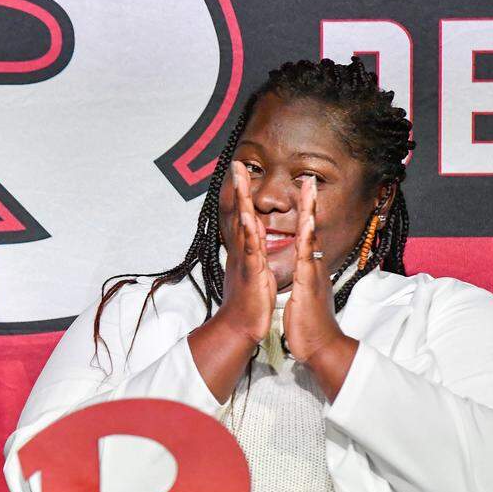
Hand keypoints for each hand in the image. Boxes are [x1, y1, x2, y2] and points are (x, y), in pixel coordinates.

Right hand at [217, 161, 275, 344]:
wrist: (239, 327)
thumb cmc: (248, 304)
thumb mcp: (254, 273)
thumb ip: (253, 252)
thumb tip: (255, 236)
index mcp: (247, 251)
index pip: (246, 217)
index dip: (245, 195)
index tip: (243, 174)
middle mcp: (243, 250)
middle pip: (240, 212)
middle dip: (239, 188)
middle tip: (237, 164)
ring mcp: (245, 258)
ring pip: (243, 223)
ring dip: (241, 199)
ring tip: (239, 177)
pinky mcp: (251, 271)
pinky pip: (251, 247)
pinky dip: (249, 229)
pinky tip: (247, 215)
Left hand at [283, 176, 357, 398]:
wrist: (320, 346)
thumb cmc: (308, 323)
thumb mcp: (303, 295)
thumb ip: (304, 281)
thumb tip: (303, 272)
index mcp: (310, 267)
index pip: (307, 235)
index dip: (304, 213)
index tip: (302, 193)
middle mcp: (314, 265)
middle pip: (312, 227)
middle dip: (310, 202)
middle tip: (308, 178)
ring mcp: (313, 271)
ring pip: (311, 235)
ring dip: (310, 210)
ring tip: (308, 187)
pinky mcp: (309, 282)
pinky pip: (307, 256)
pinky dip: (308, 237)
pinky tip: (308, 221)